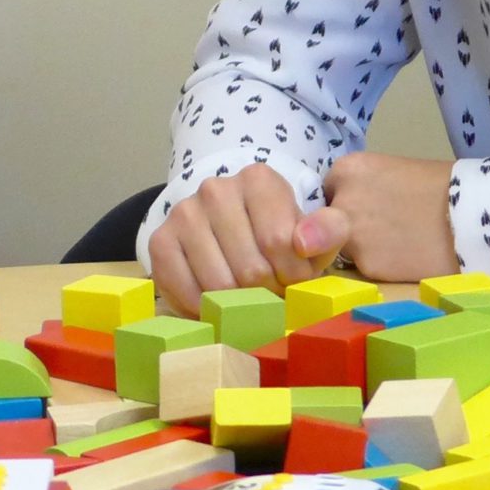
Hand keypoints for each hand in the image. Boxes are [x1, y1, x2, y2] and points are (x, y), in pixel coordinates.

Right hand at [148, 164, 338, 316]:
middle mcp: (216, 189)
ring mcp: (184, 213)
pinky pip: (185, 291)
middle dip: (267, 292)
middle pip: (250, 268)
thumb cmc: (281, 235)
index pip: (279, 243)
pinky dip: (204, 309)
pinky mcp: (160, 240)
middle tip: (271, 292)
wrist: (233, 228)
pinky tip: (217, 304)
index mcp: (258, 180)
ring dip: (238, 304)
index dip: (293, 275)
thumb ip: (329, 231)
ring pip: (218, 284)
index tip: (294, 279)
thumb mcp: (316, 230)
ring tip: (247, 297)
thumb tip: (303, 244)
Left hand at [308, 152, 459, 282]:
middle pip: (327, 221)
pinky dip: (380, 265)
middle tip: (384, 227)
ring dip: (363, 248)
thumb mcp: (393, 172)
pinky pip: (365, 267)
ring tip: (398, 242)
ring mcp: (351, 236)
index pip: (328, 190)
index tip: (369, 206)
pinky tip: (405, 256)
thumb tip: (350, 205)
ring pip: (343, 248)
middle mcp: (341, 201)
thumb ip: (363, 187)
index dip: (346, 200)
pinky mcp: (367, 266)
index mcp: (347, 170)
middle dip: (347, 226)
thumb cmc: (441, 186)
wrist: (472, 215)